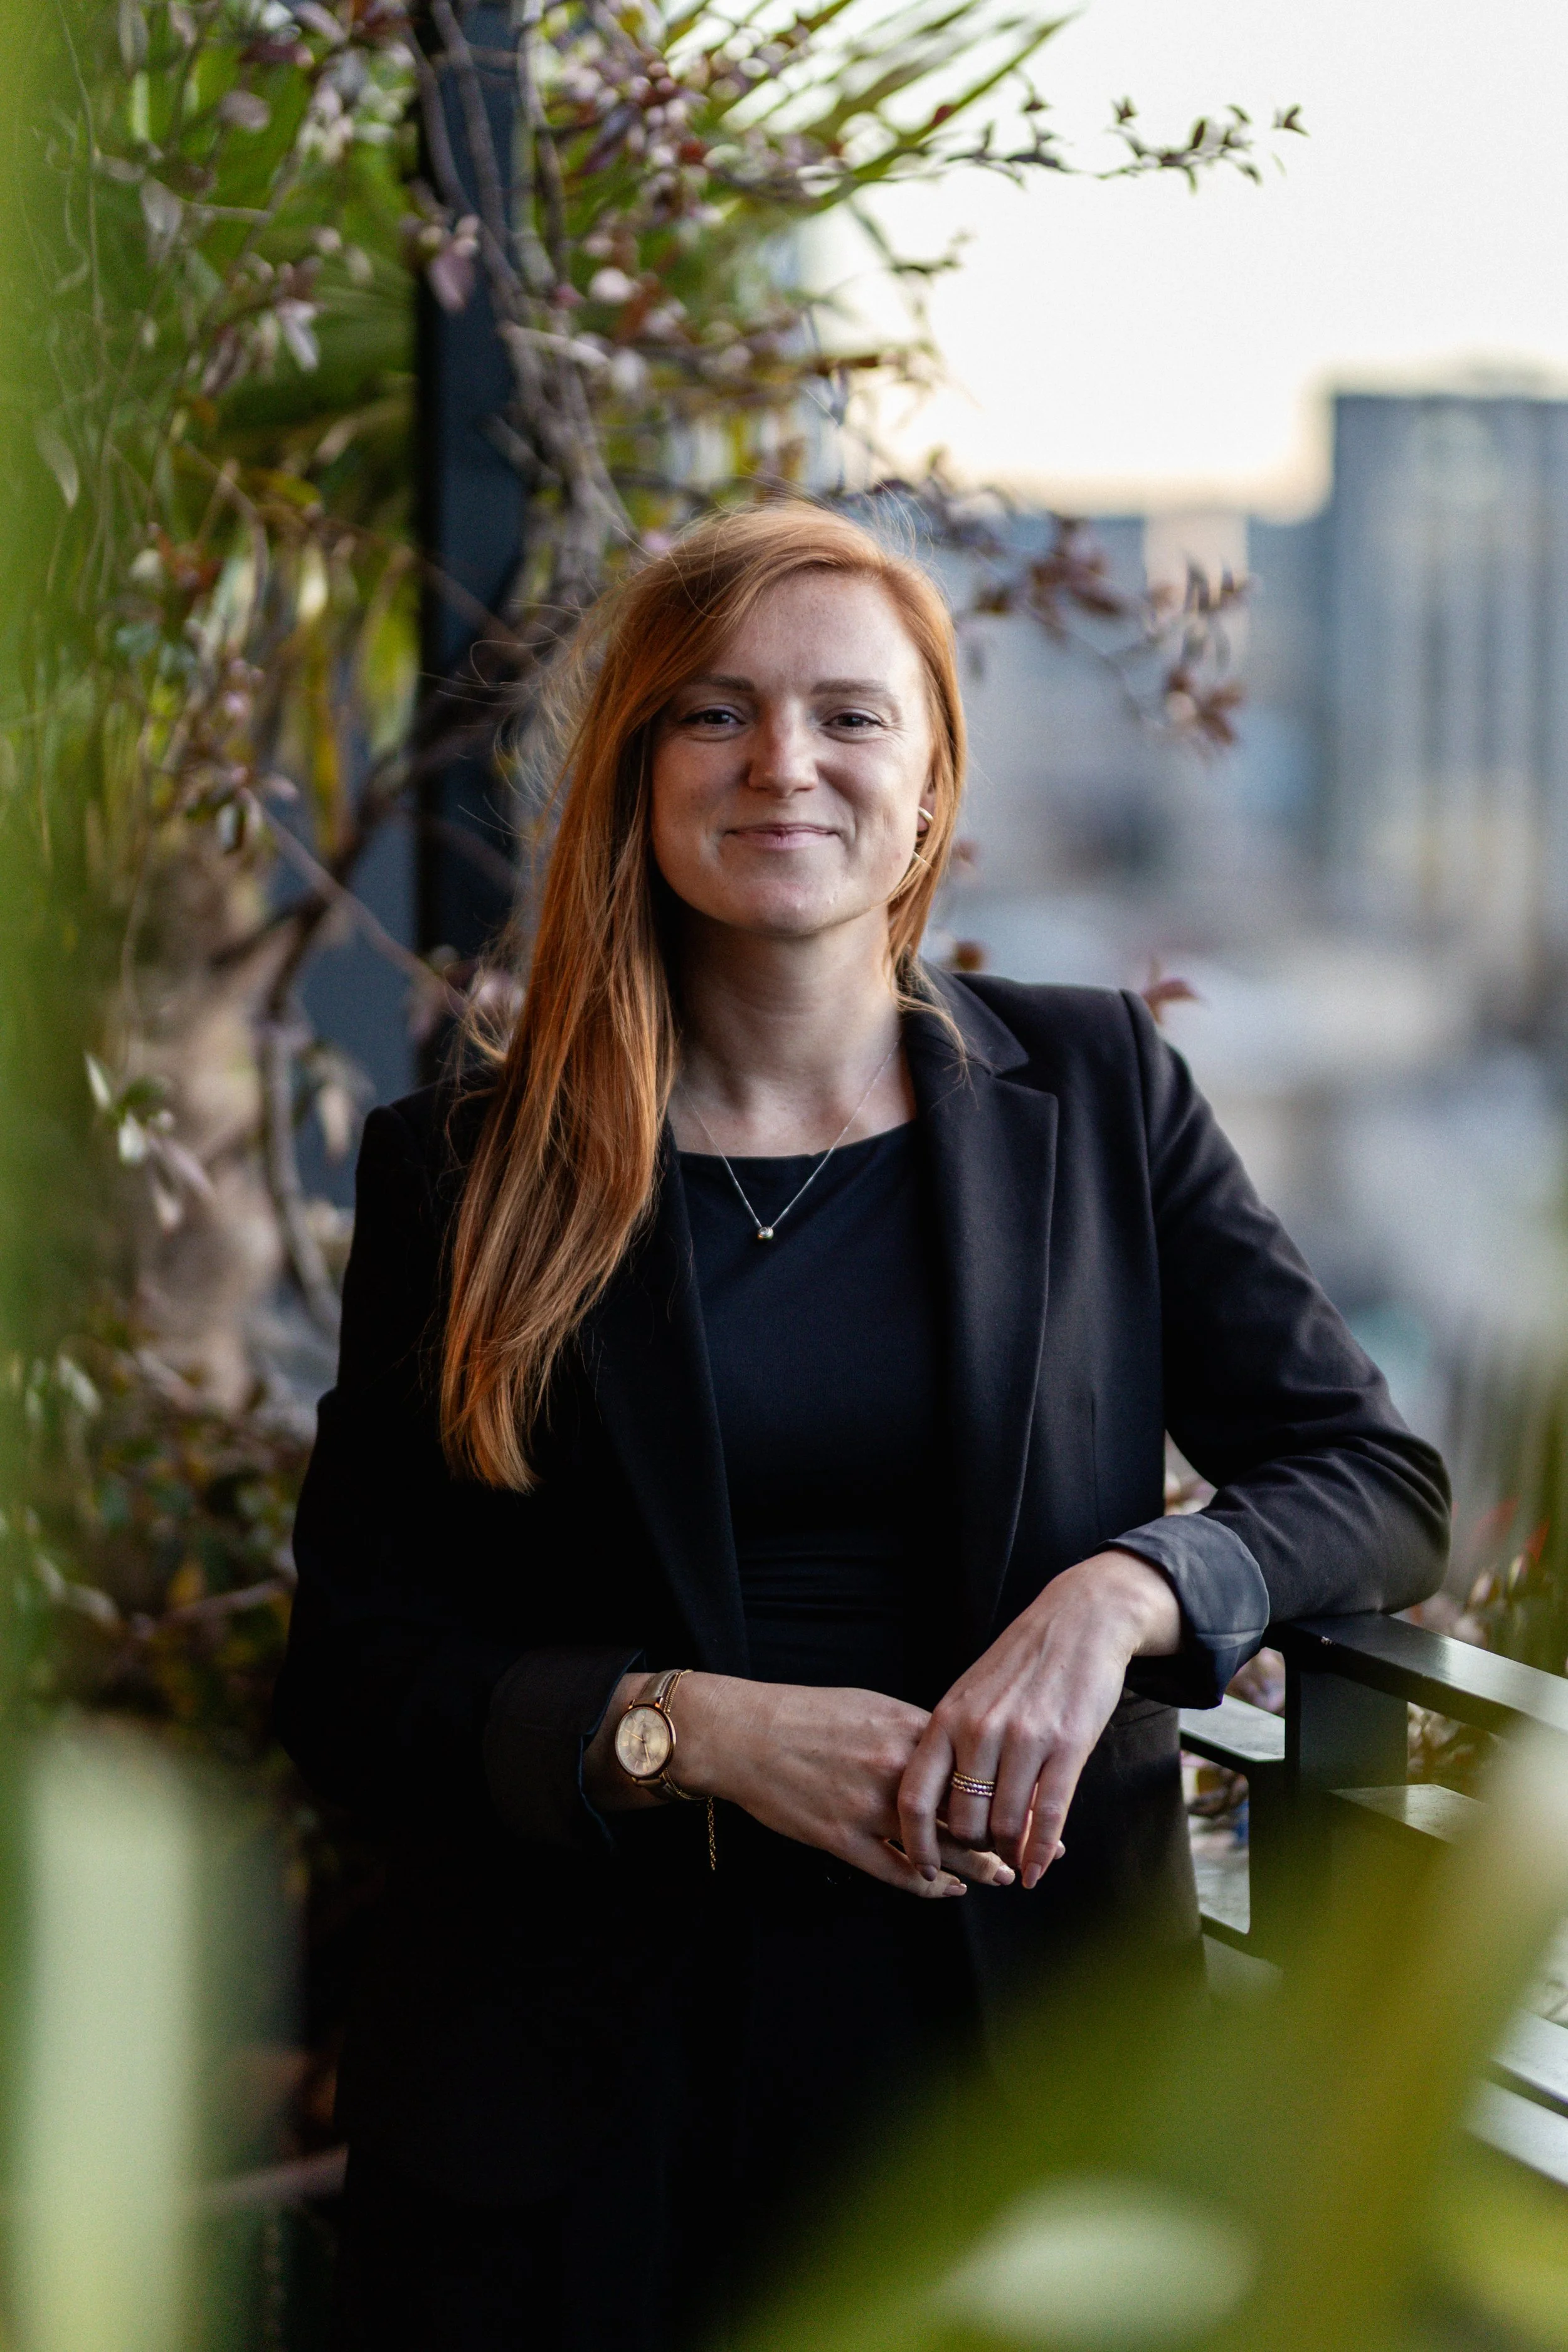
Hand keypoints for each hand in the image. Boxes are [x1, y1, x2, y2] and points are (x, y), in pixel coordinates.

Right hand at [585, 1672, 1014, 1897]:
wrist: (746, 1734)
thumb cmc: (807, 1715)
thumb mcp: (869, 1707)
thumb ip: (913, 1730)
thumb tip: (952, 1749)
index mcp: (905, 1732)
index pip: (972, 1765)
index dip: (1010, 1786)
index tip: (1039, 1797)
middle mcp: (895, 1770)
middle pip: (966, 1810)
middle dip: (1007, 1832)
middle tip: (1041, 1847)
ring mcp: (868, 1808)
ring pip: (939, 1847)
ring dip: (977, 1866)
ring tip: (1005, 1875)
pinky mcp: (842, 1839)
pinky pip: (895, 1871)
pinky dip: (928, 1885)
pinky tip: (948, 1888)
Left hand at [897, 1550, 1181, 1890]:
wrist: (1078, 1621)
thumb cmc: (1021, 1663)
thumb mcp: (970, 1695)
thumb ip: (953, 1744)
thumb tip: (941, 1805)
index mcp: (947, 1718)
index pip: (915, 1795)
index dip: (916, 1842)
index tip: (924, 1867)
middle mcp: (979, 1730)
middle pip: (963, 1819)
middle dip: (973, 1850)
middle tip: (983, 1860)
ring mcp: (1024, 1738)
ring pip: (1006, 1824)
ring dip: (1008, 1853)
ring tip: (1011, 1861)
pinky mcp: (1066, 1745)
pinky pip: (1048, 1815)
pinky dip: (1039, 1854)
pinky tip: (1036, 1871)